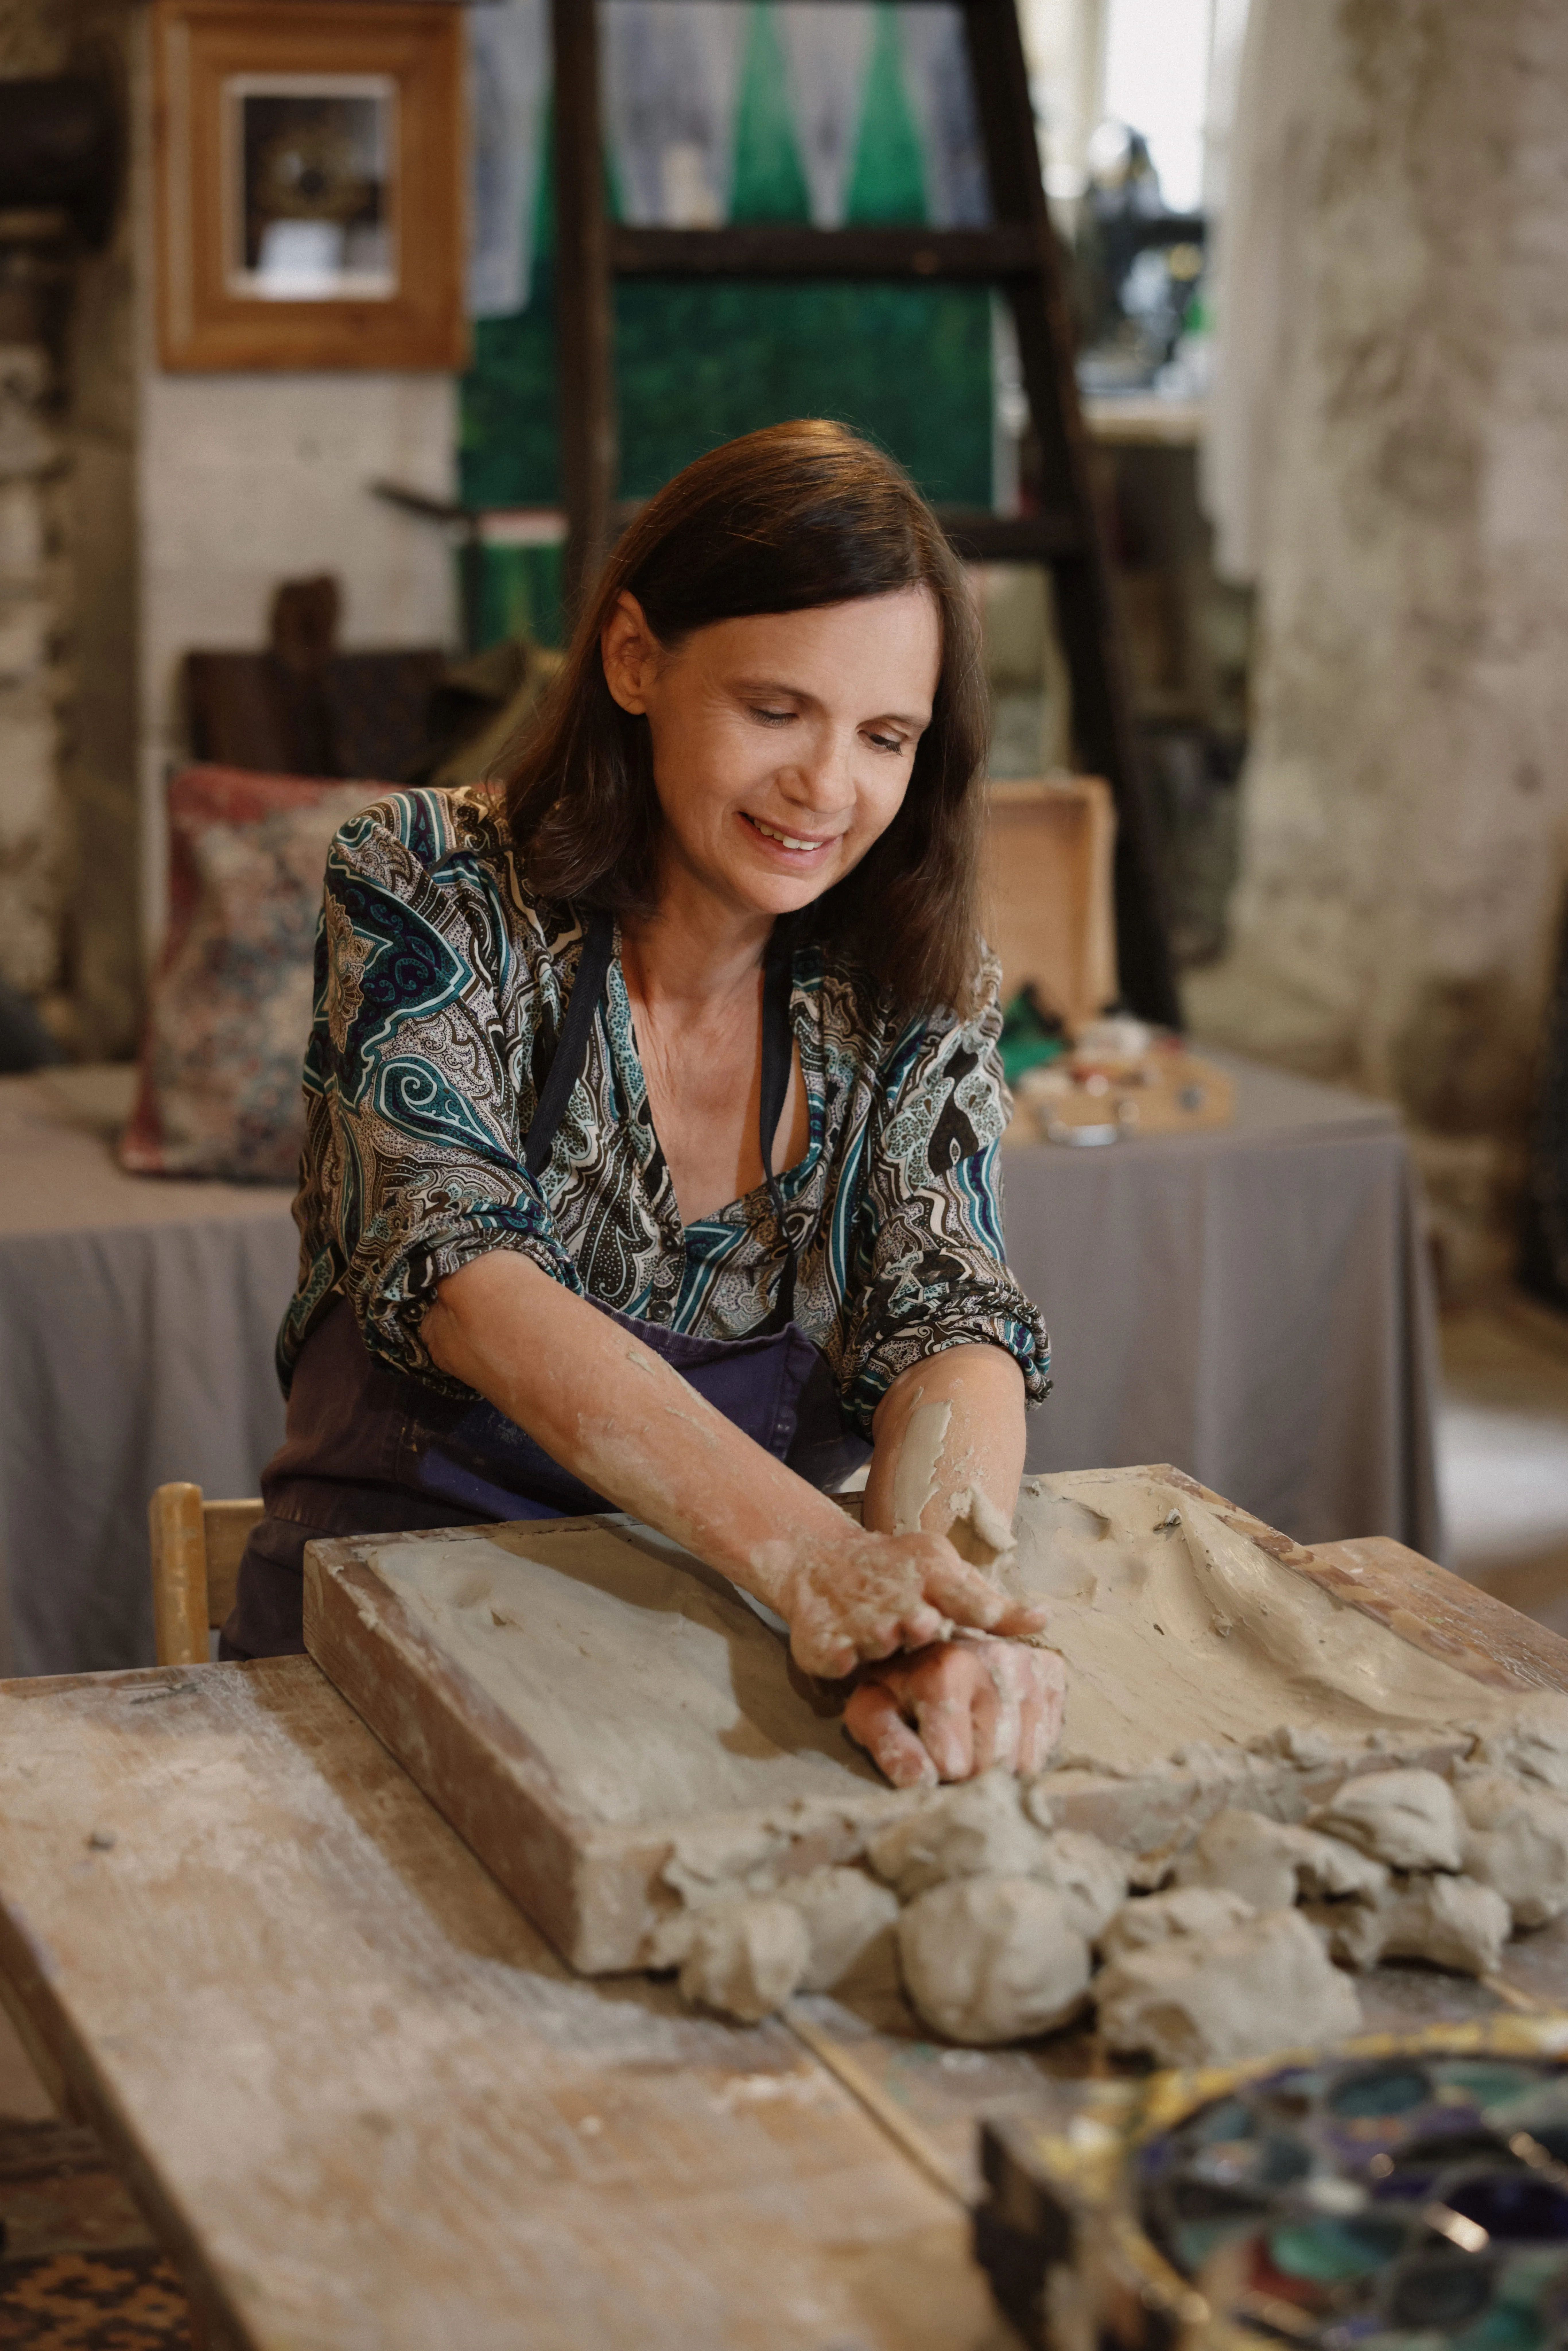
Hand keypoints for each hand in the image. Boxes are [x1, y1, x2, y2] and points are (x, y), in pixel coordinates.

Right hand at [777, 1528, 1047, 1679]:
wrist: (818, 1561)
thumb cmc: (897, 1573)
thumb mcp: (944, 1572)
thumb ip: (992, 1602)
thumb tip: (1045, 1618)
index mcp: (930, 1572)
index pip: (966, 1596)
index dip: (979, 1612)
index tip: (982, 1620)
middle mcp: (894, 1594)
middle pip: (920, 1626)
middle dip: (918, 1630)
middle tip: (912, 1626)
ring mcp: (857, 1618)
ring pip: (881, 1646)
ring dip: (881, 1647)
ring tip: (874, 1633)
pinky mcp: (823, 1642)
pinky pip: (842, 1663)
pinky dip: (843, 1659)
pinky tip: (844, 1647)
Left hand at [843, 1636, 1066, 1788]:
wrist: (938, 1633)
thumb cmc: (901, 1680)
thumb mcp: (874, 1707)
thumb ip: (889, 1744)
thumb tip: (922, 1782)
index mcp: (946, 1670)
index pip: (953, 1765)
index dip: (935, 1771)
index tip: (926, 1751)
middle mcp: (997, 1662)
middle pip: (990, 1766)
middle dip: (967, 1772)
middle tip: (951, 1746)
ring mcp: (1031, 1668)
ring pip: (1023, 1762)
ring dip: (996, 1765)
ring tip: (974, 1737)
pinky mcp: (1053, 1676)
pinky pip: (1046, 1746)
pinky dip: (1023, 1750)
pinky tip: (999, 1728)